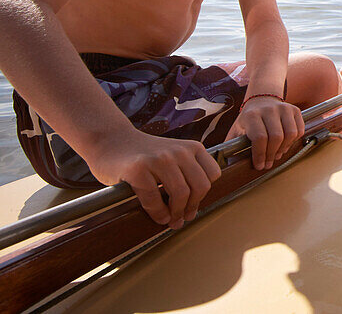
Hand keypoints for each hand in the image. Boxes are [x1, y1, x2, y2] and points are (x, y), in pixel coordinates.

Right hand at [87, 131, 220, 228]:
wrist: (110, 140)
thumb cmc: (142, 154)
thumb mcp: (172, 155)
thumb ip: (186, 172)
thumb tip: (193, 208)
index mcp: (192, 147)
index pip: (213, 174)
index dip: (204, 194)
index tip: (193, 205)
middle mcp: (179, 151)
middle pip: (200, 186)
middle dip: (192, 207)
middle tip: (182, 219)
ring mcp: (159, 159)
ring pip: (181, 193)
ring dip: (176, 213)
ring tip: (170, 220)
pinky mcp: (138, 169)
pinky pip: (154, 198)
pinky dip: (157, 213)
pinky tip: (157, 216)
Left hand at [227, 96, 304, 170]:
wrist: (262, 99)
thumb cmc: (248, 119)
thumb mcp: (237, 129)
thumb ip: (231, 144)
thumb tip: (223, 163)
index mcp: (252, 115)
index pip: (260, 138)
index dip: (260, 155)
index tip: (259, 165)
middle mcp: (269, 109)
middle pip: (276, 137)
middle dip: (272, 154)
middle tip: (268, 163)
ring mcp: (284, 108)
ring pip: (290, 134)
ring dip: (284, 149)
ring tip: (277, 154)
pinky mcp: (294, 110)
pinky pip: (299, 129)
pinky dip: (293, 141)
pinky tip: (285, 144)